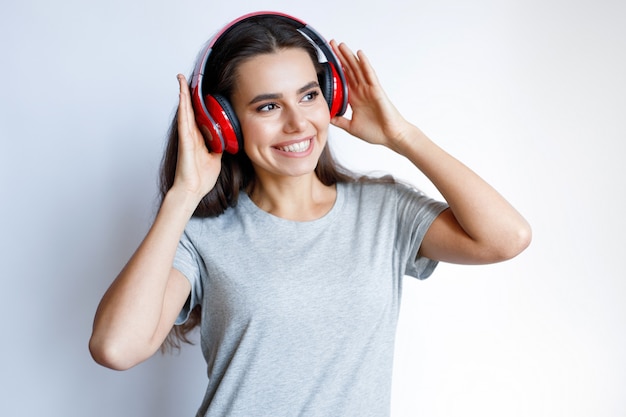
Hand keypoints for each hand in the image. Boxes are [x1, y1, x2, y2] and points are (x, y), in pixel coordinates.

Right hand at [172, 74, 221, 200]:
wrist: (192, 190)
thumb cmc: (201, 178)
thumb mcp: (216, 158)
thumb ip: (220, 147)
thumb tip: (228, 140)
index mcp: (198, 138)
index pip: (197, 115)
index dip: (196, 102)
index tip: (197, 89)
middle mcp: (191, 135)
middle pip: (189, 109)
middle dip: (187, 93)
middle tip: (184, 77)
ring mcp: (187, 137)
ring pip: (185, 111)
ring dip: (183, 95)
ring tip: (181, 80)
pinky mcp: (185, 141)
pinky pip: (184, 121)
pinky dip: (183, 108)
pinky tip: (182, 96)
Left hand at [330, 41, 416, 149]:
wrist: (390, 136)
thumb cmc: (376, 132)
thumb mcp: (351, 127)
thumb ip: (339, 121)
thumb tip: (327, 117)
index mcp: (355, 99)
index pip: (342, 80)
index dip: (335, 69)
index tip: (326, 61)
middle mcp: (361, 91)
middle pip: (349, 70)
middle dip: (340, 57)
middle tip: (331, 44)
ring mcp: (369, 89)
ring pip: (357, 69)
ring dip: (349, 56)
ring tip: (341, 45)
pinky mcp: (377, 90)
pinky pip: (370, 74)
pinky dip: (365, 63)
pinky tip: (359, 54)